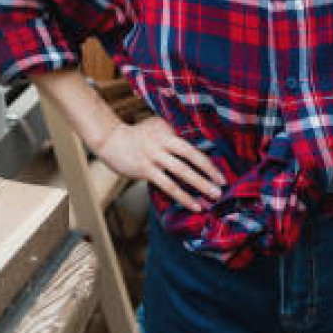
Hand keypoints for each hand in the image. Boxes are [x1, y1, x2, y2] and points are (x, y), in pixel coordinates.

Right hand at [94, 117, 225, 212]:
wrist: (109, 139)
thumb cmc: (136, 135)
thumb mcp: (156, 127)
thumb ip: (173, 134)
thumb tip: (196, 148)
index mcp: (167, 130)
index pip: (191, 144)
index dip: (207, 158)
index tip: (221, 171)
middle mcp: (161, 140)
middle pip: (190, 154)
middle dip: (209, 170)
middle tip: (223, 183)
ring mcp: (153, 155)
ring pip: (181, 171)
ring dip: (200, 184)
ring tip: (213, 196)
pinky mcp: (145, 169)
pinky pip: (168, 185)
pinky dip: (183, 196)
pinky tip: (193, 205)